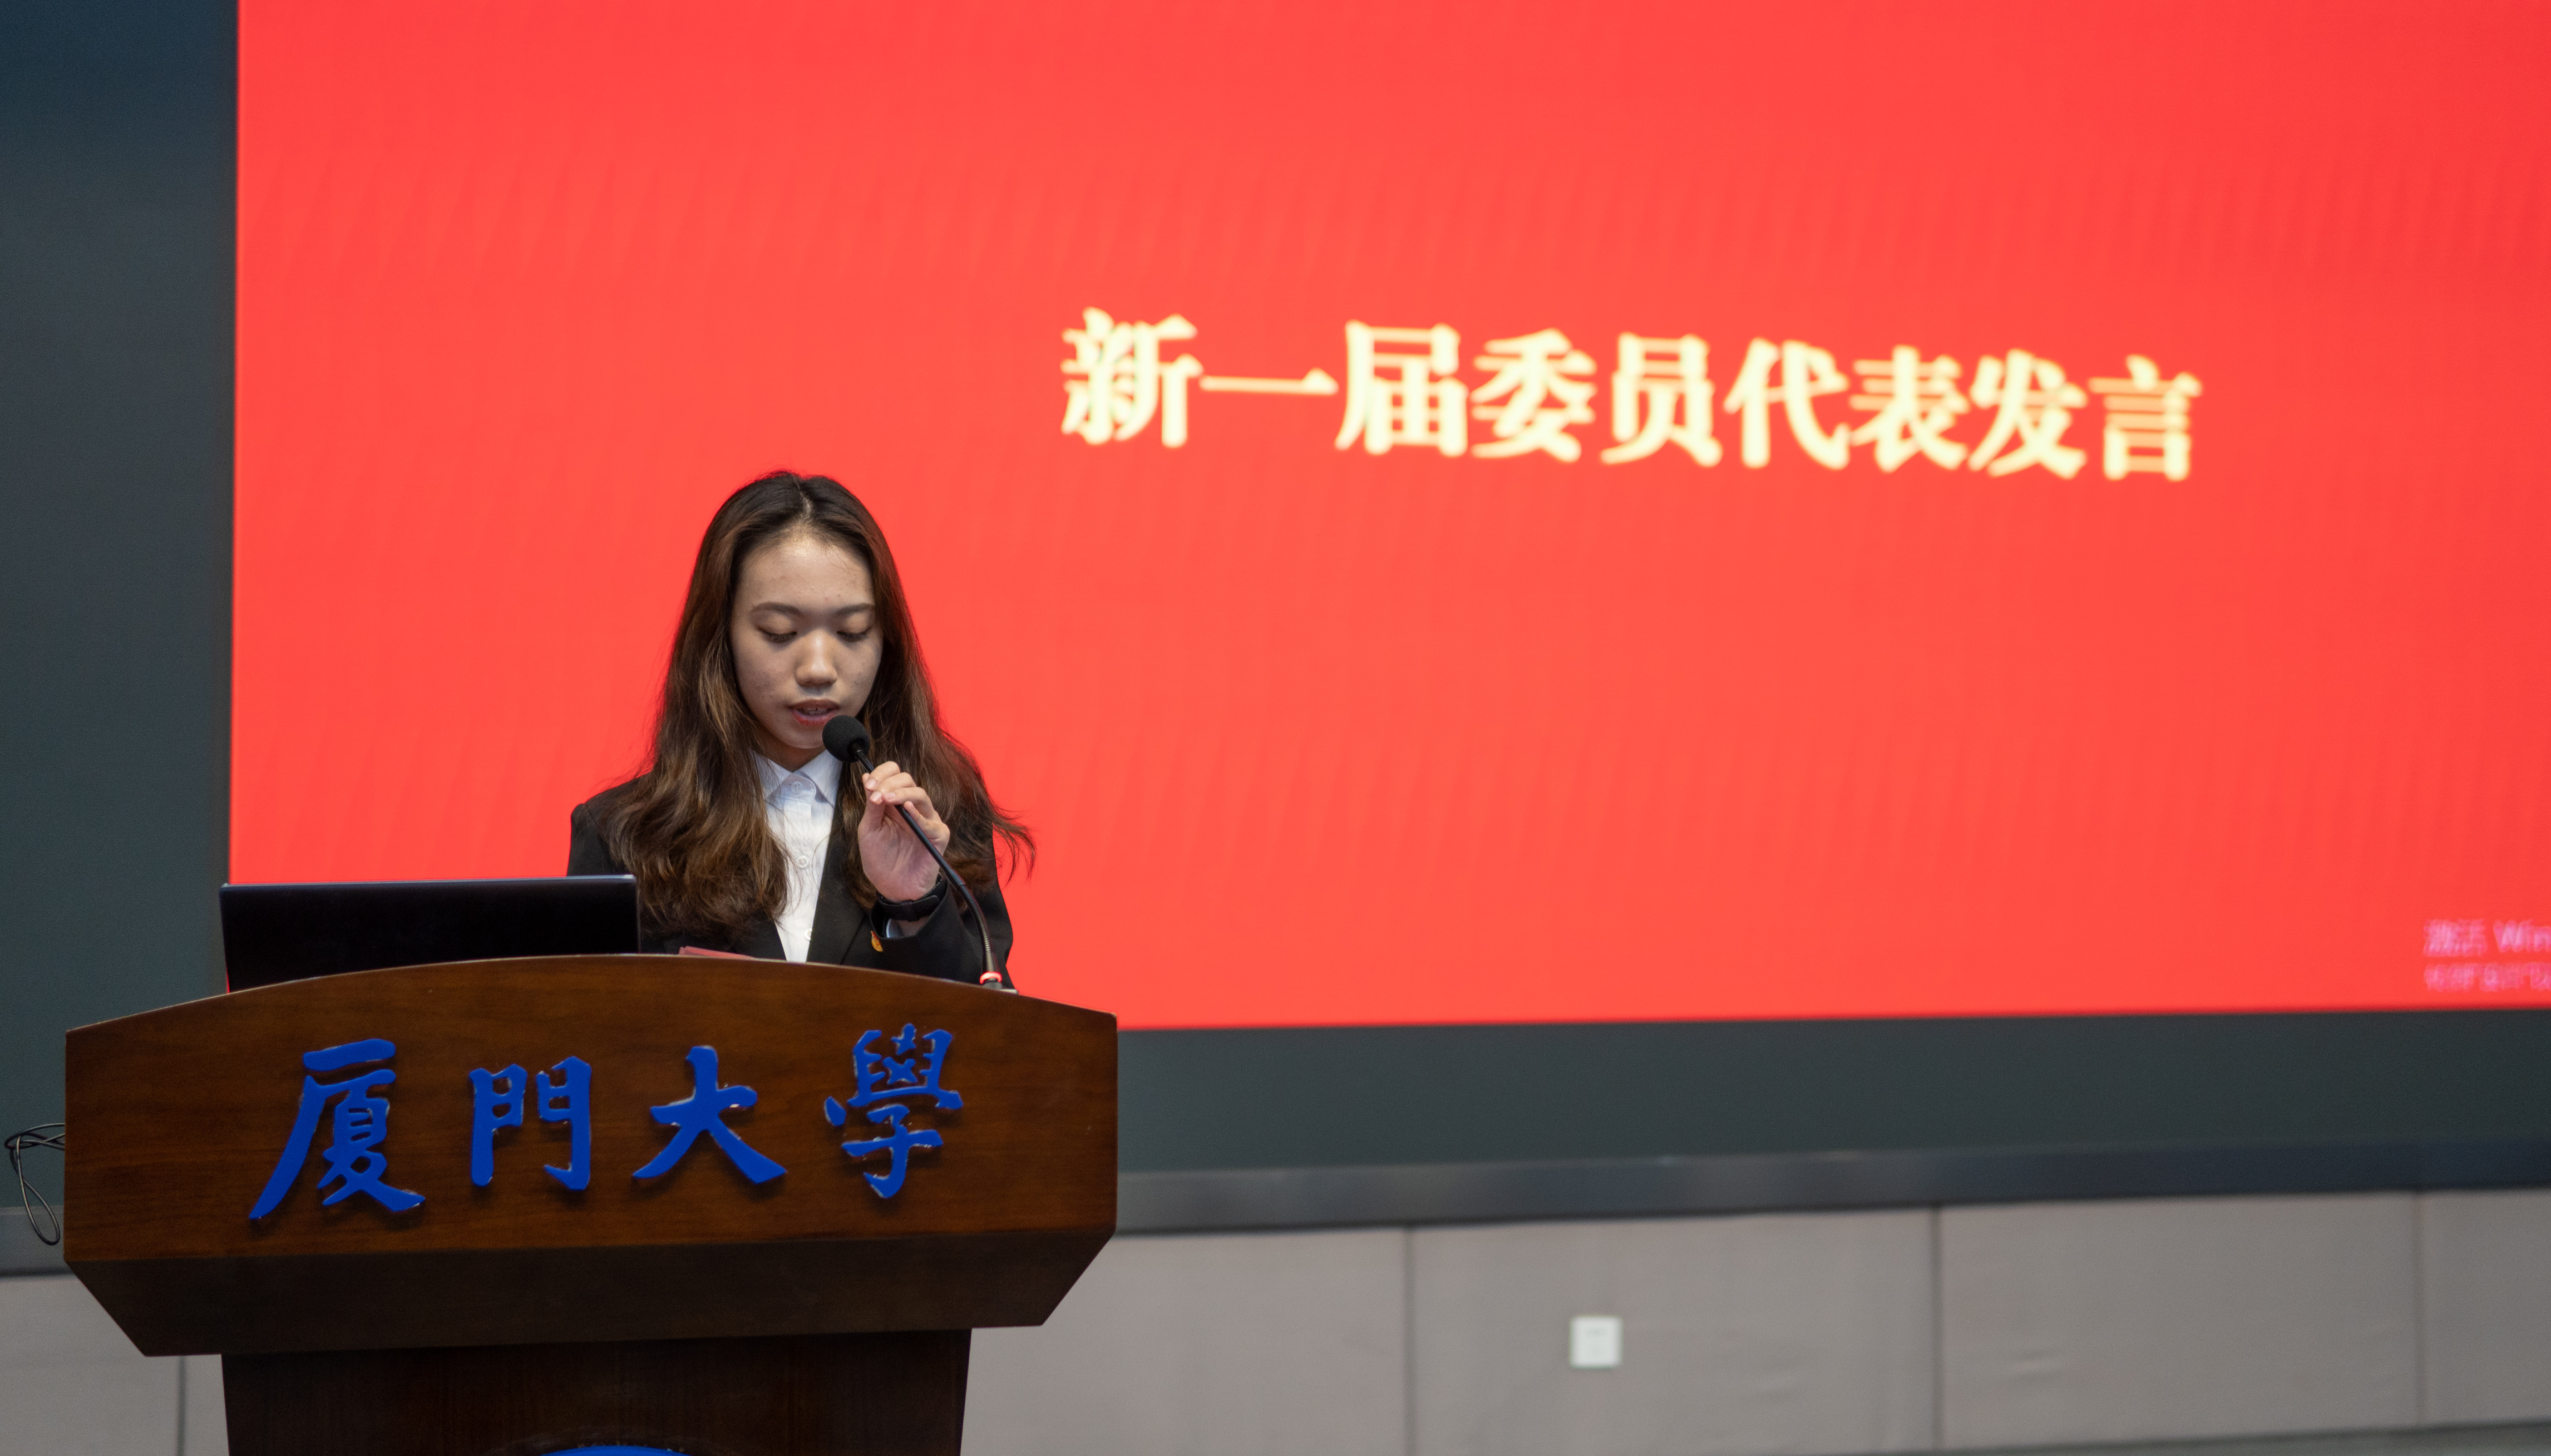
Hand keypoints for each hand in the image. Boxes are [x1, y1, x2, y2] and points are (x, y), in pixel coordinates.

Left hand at [855, 760, 949, 902]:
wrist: (893, 888)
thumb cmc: (881, 860)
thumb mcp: (869, 829)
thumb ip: (871, 805)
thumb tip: (867, 777)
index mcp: (894, 803)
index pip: (894, 775)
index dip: (882, 773)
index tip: (869, 783)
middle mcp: (912, 808)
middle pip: (907, 780)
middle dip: (889, 782)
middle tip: (875, 793)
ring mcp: (926, 820)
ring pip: (920, 795)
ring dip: (901, 793)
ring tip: (884, 799)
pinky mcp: (938, 835)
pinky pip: (930, 821)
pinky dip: (918, 815)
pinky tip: (906, 810)